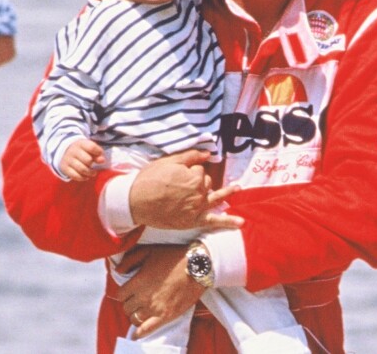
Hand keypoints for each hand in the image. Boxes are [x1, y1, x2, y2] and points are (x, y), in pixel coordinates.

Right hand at [60, 139, 104, 180]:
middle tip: (93, 165)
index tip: (100, 155)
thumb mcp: (90, 148)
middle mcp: (73, 151)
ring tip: (93, 173)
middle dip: (92, 164)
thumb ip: (98, 153)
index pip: (92, 147)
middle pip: (88, 160)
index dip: (99, 152)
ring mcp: (68, 159)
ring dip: (90, 173)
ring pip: (82, 169)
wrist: (66, 151)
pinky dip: (83, 177)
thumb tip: (102, 160)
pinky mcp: (64, 168)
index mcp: (81, 143)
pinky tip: (86, 176)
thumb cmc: (83, 151)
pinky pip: (75, 176)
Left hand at [116, 245, 203, 338]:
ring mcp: (155, 308)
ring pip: (135, 318)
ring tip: (141, 309)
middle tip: (136, 298)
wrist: (196, 265)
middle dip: (130, 303)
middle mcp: (144, 296)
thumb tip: (118, 271)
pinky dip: (140, 333)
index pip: (120, 294)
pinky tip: (136, 334)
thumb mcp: (149, 250)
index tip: (129, 290)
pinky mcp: (165, 316)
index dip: (124, 292)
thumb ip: (130, 260)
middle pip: (127, 307)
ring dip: (135, 314)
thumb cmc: (172, 256)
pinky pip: (147, 329)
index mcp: (138, 281)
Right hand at [129, 149, 243, 229]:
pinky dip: (228, 222)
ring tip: (237, 188)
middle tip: (179, 183)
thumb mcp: (168, 161)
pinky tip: (240, 223)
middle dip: (198, 180)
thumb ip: (190, 156)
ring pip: (213, 197)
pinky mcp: (192, 221)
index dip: (189, 170)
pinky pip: (213, 221)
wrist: (135, 201)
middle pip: (205, 183)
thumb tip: (208, 154)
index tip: (176, 173)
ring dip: (227, 193)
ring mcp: (197, 208)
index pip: (199, 171)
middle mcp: (198, 193)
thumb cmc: (150, 179)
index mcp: (194, 177)